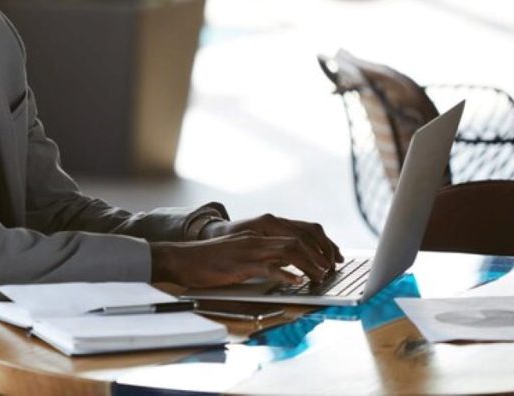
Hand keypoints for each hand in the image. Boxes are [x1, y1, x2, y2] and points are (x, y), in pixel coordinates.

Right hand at [201, 214, 342, 280]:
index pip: (295, 233)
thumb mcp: (240, 256)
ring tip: (320, 276)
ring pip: (287, 251)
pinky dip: (284, 274)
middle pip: (296, 239)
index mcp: (257, 235)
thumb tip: (286, 267)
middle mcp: (256, 238)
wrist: (183, 259)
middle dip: (318, 254)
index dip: (317, 244)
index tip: (330, 258)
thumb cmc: (208, 261)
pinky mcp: (239, 264)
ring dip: (308, 264)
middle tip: (330, 270)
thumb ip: (261, 258)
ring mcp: (248, 250)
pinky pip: (266, 267)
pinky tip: (295, 282)